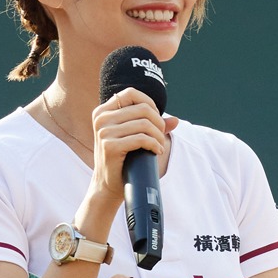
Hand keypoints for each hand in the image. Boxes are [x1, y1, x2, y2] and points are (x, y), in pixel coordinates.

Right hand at [88, 88, 177, 202]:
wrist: (109, 184)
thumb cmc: (124, 159)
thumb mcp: (136, 137)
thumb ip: (153, 126)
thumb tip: (175, 121)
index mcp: (103, 112)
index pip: (131, 93)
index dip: (150, 103)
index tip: (155, 120)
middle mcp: (101, 119)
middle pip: (143, 109)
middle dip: (158, 123)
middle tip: (160, 137)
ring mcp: (103, 132)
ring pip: (145, 124)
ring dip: (158, 136)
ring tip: (158, 145)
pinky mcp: (110, 146)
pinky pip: (142, 138)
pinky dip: (155, 145)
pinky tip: (156, 151)